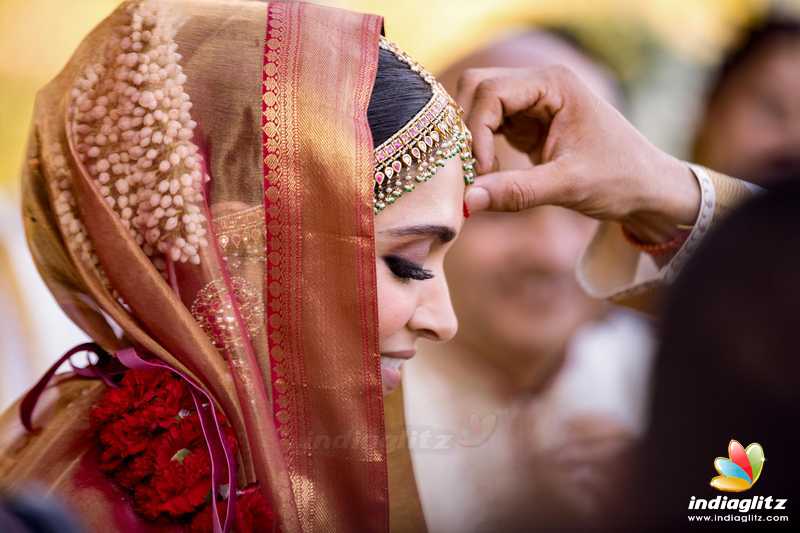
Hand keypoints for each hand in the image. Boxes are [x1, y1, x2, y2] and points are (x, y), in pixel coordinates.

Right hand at [457, 66, 699, 242]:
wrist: (647, 189)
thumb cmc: (619, 179)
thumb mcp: (567, 186)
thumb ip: (516, 192)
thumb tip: (468, 202)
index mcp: (554, 84)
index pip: (491, 91)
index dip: (476, 129)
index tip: (482, 170)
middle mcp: (540, 85)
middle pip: (478, 88)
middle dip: (466, 128)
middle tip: (472, 169)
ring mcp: (532, 103)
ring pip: (478, 107)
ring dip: (471, 139)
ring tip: (481, 174)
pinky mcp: (526, 124)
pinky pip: (488, 127)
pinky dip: (480, 148)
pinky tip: (488, 174)